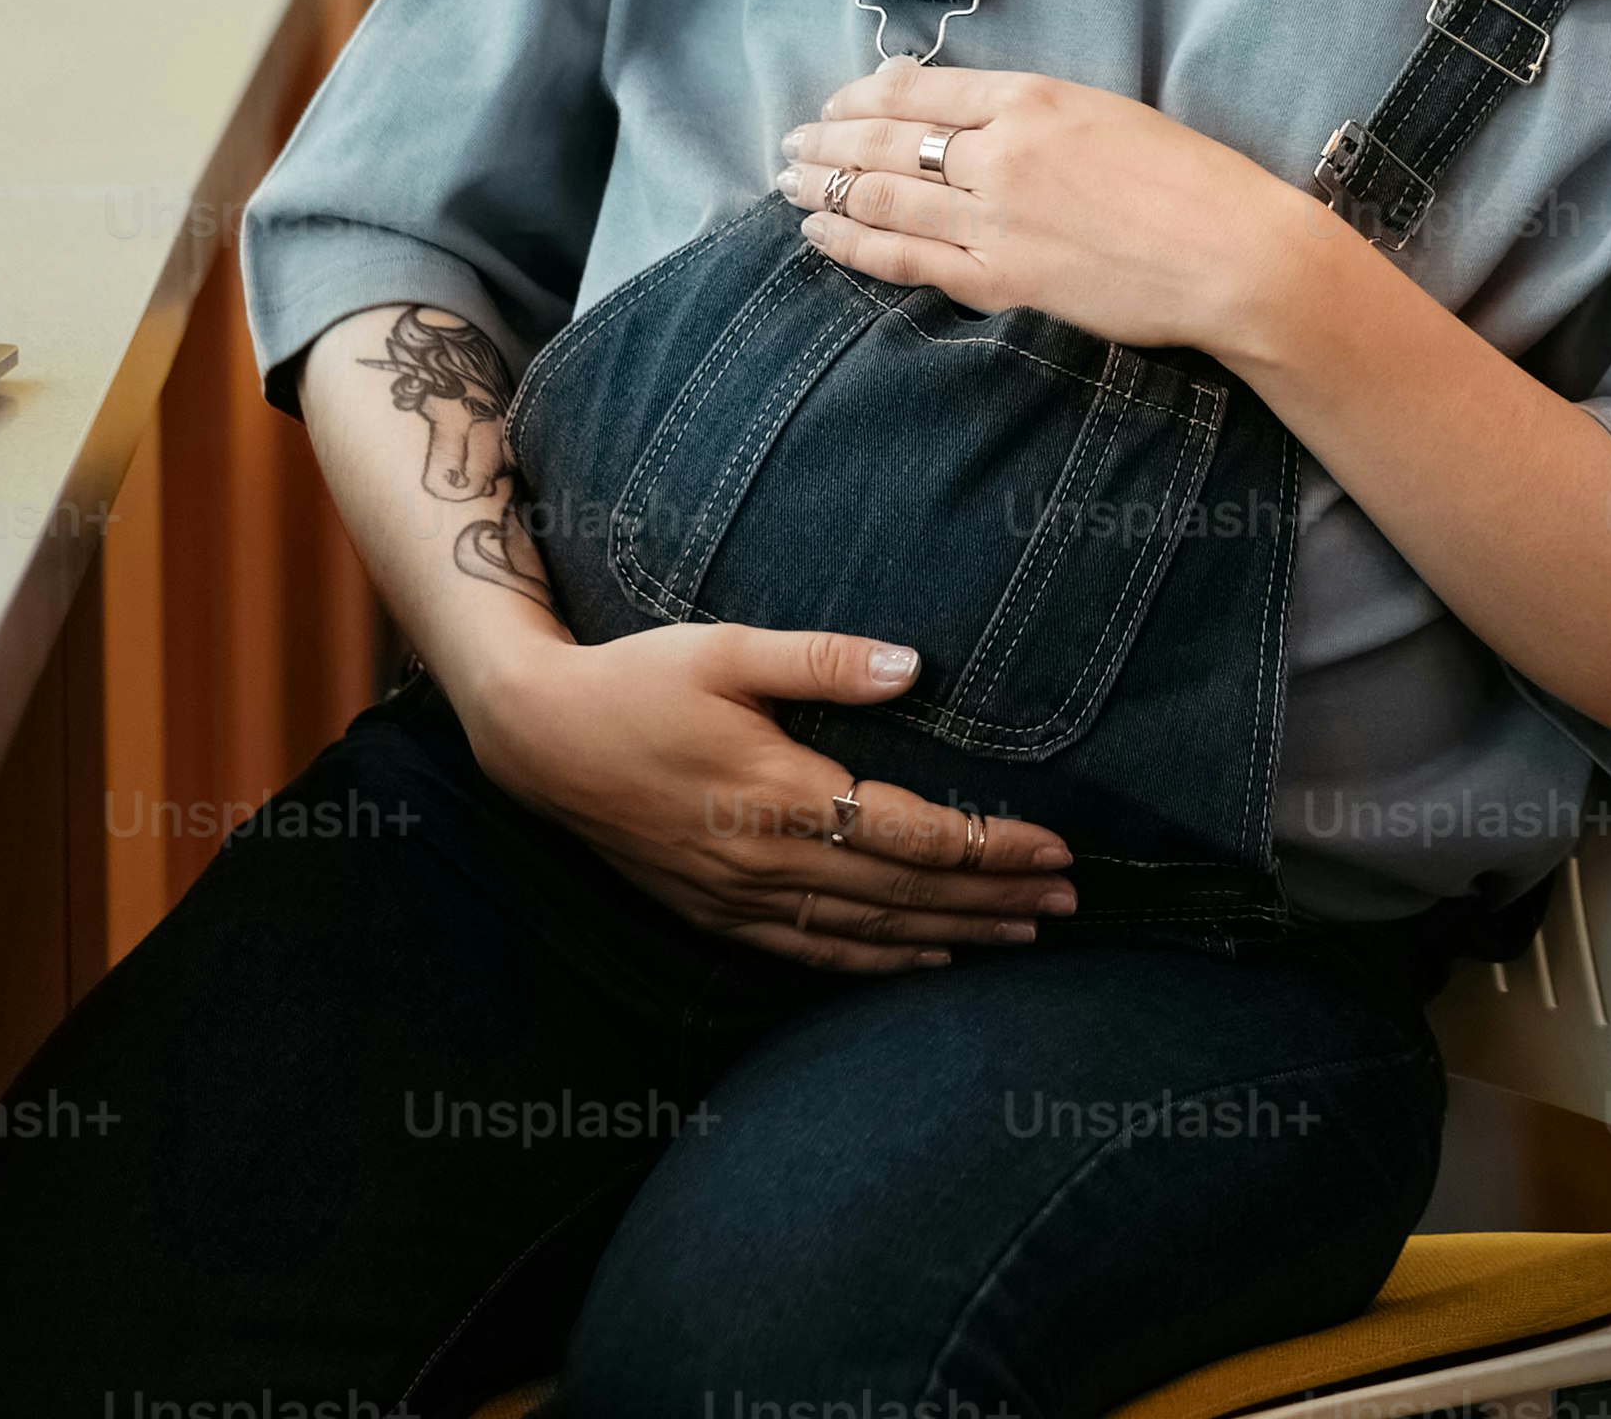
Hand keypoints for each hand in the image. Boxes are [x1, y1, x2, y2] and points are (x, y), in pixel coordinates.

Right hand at [442, 619, 1081, 975]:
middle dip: (994, 898)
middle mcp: (766, 859)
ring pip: (867, 932)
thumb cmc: (638, 680)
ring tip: (1022, 935)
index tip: (1057, 850)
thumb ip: (824, 660)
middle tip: (1070, 903)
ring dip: (952, 935)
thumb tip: (914, 666)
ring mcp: (738, 896)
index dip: (991, 847)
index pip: (913, 833)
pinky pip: (811, 950)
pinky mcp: (714, 912)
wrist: (540, 740)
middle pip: (905, 893)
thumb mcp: (728, 649)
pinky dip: (877, 961)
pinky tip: (926, 960)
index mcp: (781, 794)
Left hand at [781, 59, 1351, 364]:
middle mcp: (1002, 151)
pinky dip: (853, 246)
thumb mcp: (1110, 113)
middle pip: (886, 141)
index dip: (861, 98)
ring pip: (882, 197)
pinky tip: (819, 237)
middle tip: (791, 144)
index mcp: (1034, 97)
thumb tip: (956, 105)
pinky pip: (906, 260)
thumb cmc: (1192, 180)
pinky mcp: (1001, 279)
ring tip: (787, 184)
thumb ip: (1032, 109)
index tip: (834, 105)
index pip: (919, 90)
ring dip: (823, 189)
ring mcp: (996, 218)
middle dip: (827, 141)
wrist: (1234, 253)